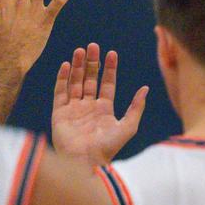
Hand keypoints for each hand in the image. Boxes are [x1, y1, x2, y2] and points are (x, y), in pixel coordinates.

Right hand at [51, 44, 147, 165]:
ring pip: (75, 82)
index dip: (109, 69)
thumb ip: (136, 107)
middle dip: (92, 63)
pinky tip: (65, 65)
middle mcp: (89, 107)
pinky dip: (62, 78)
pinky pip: (60, 92)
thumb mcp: (128, 126)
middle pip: (90, 79)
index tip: (112, 53)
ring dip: (77, 66)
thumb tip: (146, 89)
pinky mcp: (59, 112)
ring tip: (80, 50)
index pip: (107, 84)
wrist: (87, 159)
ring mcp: (73, 109)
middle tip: (93, 45)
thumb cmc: (109, 146)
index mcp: (105, 110)